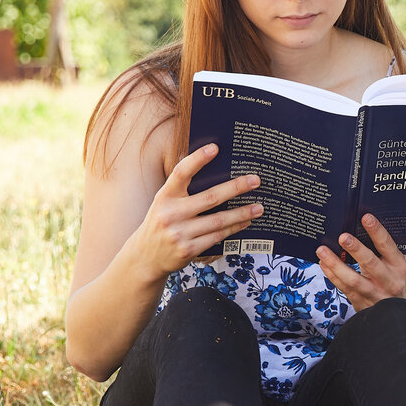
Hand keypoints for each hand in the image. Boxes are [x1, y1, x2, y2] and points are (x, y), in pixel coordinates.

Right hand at [128, 144, 261, 280]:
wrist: (145, 257)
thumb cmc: (162, 224)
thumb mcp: (164, 203)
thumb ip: (182, 190)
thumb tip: (214, 170)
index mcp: (164, 197)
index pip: (180, 173)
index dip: (196, 160)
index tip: (215, 148)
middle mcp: (170, 214)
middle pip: (209, 198)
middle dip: (236, 188)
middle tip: (255, 180)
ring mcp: (179, 234)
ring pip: (218, 220)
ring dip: (242, 213)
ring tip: (260, 207)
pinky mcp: (188, 250)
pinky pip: (217, 237)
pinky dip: (234, 228)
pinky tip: (246, 222)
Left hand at [315, 213, 405, 312]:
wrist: (398, 310)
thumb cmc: (393, 278)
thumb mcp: (395, 264)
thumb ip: (382, 250)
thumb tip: (358, 228)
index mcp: (399, 266)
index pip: (388, 246)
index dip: (377, 232)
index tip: (366, 218)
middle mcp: (389, 280)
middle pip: (371, 264)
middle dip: (356, 249)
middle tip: (343, 236)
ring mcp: (376, 294)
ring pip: (353, 279)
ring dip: (336, 264)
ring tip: (322, 250)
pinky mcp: (362, 303)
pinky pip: (345, 288)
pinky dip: (332, 275)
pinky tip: (324, 264)